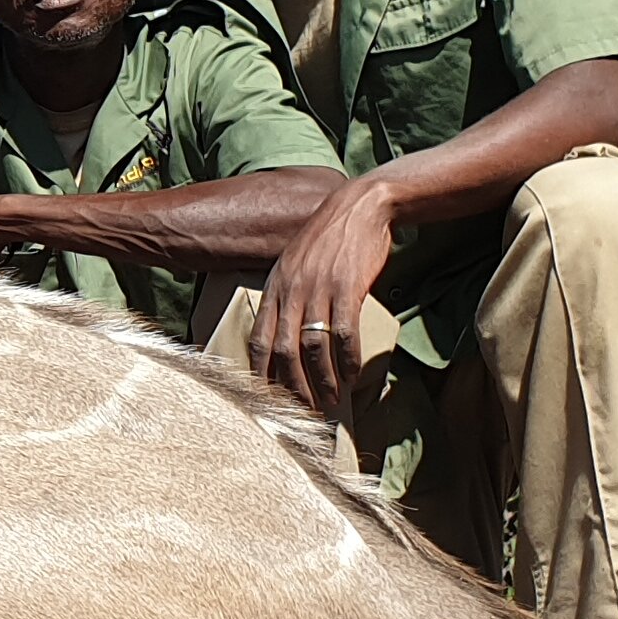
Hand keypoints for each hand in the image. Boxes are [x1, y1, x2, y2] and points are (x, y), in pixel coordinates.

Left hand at [252, 179, 395, 412]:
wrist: (358, 207)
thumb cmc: (327, 239)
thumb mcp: (293, 263)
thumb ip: (286, 295)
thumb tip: (284, 332)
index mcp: (275, 288)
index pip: (259, 339)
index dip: (261, 372)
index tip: (267, 398)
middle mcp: (292, 292)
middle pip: (284, 351)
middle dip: (294, 387)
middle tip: (305, 411)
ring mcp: (319, 290)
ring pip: (314, 348)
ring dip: (323, 380)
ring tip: (331, 401)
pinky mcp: (348, 288)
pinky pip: (345, 334)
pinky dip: (348, 360)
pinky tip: (353, 375)